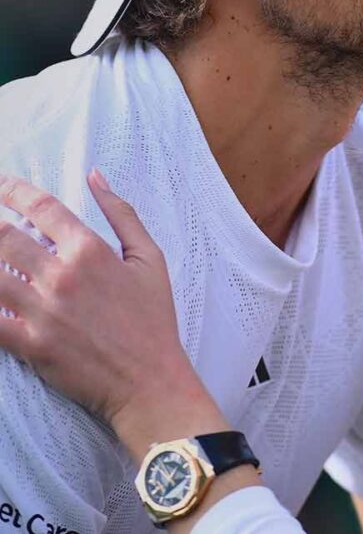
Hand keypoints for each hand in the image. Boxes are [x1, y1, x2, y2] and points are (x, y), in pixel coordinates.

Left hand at [0, 171, 223, 459]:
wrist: (149, 380)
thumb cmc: (153, 319)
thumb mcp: (150, 258)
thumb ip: (122, 214)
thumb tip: (95, 176)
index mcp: (91, 250)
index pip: (40, 207)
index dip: (12, 190)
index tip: (1, 184)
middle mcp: (62, 276)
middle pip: (3, 236)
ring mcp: (42, 311)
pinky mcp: (28, 344)